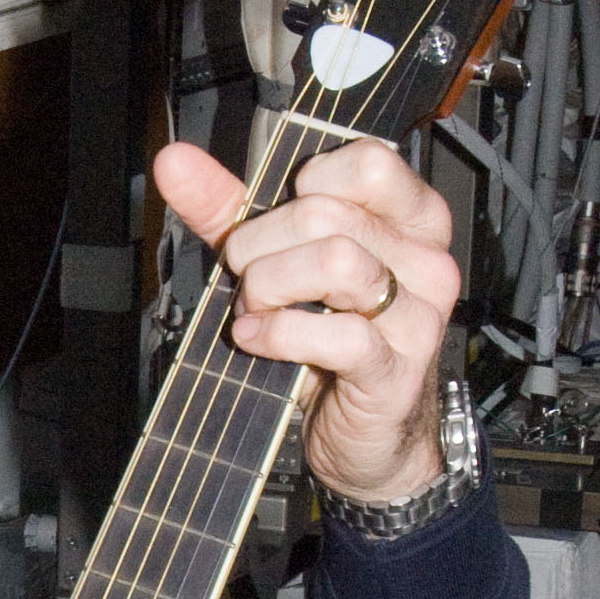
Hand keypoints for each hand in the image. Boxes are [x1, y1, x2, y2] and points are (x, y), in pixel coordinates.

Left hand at [154, 134, 460, 510]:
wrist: (366, 437)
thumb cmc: (328, 342)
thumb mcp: (279, 262)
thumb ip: (230, 208)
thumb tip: (174, 162)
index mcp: (412, 220)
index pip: (368, 162)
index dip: (304, 187)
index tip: (279, 224)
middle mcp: (425, 261)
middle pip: (326, 213)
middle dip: (260, 246)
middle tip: (247, 281)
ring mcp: (418, 316)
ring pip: (335, 261)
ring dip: (269, 286)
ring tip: (255, 311)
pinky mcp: (396, 370)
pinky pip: (337, 334)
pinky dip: (280, 333)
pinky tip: (257, 340)